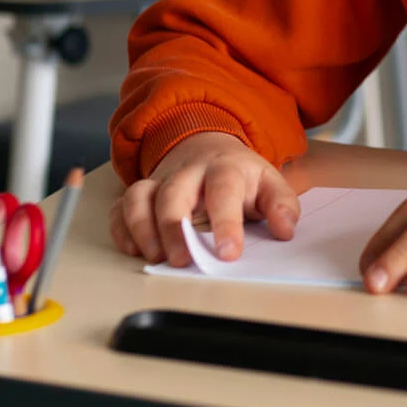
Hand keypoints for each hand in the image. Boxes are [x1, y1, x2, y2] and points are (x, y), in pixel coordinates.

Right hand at [109, 132, 299, 265]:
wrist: (206, 146)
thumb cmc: (239, 175)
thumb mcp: (269, 183)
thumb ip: (282, 205)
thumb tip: (285, 229)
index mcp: (224, 168)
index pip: (223, 190)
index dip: (226, 222)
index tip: (229, 253)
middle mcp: (187, 172)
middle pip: (173, 193)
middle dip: (173, 228)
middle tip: (183, 261)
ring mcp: (159, 181)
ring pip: (139, 197)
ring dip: (142, 227)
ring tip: (155, 257)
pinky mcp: (141, 193)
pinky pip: (121, 207)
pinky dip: (122, 228)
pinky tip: (133, 249)